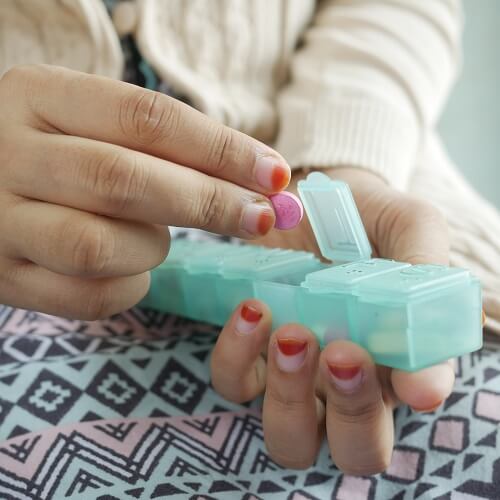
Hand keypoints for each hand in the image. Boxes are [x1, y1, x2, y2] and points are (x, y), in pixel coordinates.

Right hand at [0, 65, 288, 318]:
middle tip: (260, 218)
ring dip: (152, 248)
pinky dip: (130, 287)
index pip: (147, 118)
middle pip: (126, 180)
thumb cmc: (59, 152)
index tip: (274, 175)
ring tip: (155, 238)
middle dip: (208, 203)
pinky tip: (132, 269)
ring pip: (100, 245)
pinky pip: (87, 295)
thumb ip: (167, 146)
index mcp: (40, 96)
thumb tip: (264, 183)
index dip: (221, 149)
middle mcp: (9, 154)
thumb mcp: (94, 124)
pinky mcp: (4, 277)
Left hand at [211, 167, 454, 473]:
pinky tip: (252, 309)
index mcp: (395, 358)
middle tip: (343, 353)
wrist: (309, 194)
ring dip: (290, 394)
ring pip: (289, 437)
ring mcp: (293, 374)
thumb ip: (423, 277)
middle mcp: (345, 382)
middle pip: (353, 449)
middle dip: (351, 413)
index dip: (411, 399)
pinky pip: (234, 384)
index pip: (411, 403)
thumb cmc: (365, 216)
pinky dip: (237, 357)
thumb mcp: (407, 227)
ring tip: (292, 333)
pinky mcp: (249, 353)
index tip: (407, 378)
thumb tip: (428, 382)